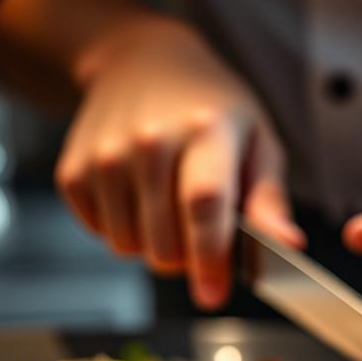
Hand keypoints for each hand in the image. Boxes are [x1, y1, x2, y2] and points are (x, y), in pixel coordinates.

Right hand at [55, 20, 302, 309]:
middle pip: (165, 243)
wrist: (140, 64)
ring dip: (156, 246)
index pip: (204, 204)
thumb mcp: (258, 142)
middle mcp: (148, 142)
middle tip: (204, 233)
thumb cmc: (212, 110)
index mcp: (204, 131)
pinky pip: (103, 236)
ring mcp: (104, 157)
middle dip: (190, 259)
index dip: (210, 257)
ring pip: (130, 248)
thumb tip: (288, 246)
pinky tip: (139, 196)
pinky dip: (125, 230)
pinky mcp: (73, 172)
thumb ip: (269, 200)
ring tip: (170, 206)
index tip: (214, 296)